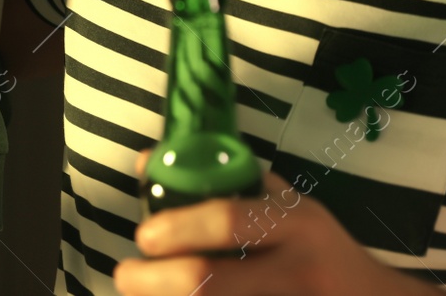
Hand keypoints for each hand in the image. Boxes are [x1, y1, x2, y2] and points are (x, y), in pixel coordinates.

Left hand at [115, 171, 436, 295]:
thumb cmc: (318, 248)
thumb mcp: (286, 206)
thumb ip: (223, 182)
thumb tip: (149, 163)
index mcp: (296, 225)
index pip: (229, 221)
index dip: (178, 228)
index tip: (143, 236)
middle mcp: (296, 273)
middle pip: (209, 284)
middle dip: (155, 281)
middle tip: (127, 275)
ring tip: (143, 292)